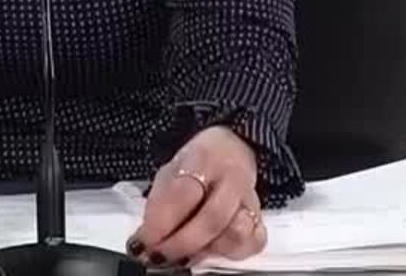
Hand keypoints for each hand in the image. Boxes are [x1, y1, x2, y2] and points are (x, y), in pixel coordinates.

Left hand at [129, 126, 266, 265]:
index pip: (185, 192)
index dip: (163, 221)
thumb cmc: (196, 166)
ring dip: (205, 248)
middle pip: (212, 218)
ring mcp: (250, 200)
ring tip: (186, 249)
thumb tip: (145, 240)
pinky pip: (252, 243)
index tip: (145, 239)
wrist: (230, 152)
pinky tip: (212, 246)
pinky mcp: (260, 220)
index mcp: (205, 157)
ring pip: (236, 234)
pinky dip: (231, 251)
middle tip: (159, 254)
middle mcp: (233, 178)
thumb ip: (158, 205)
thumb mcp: (170, 172)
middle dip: (181, 243)